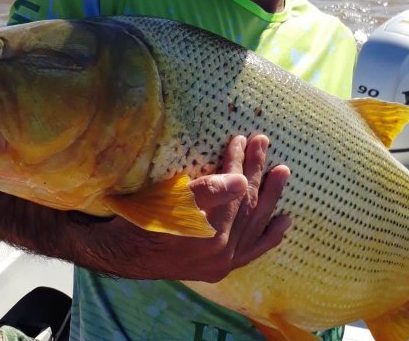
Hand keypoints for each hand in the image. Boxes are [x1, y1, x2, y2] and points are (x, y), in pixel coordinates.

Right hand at [88, 134, 291, 280]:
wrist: (124, 253)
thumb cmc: (142, 218)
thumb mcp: (167, 198)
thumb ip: (207, 190)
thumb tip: (242, 182)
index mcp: (208, 233)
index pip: (233, 190)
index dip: (239, 161)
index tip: (240, 139)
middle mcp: (221, 252)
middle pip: (247, 205)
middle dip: (256, 171)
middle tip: (263, 142)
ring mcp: (223, 263)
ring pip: (255, 224)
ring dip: (271, 197)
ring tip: (283, 172)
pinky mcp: (220, 270)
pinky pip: (253, 252)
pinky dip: (269, 237)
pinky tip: (284, 223)